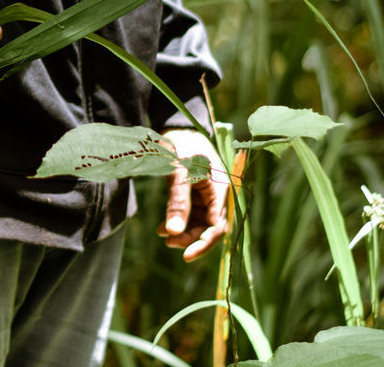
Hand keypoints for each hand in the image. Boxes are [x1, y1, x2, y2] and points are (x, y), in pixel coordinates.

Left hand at [157, 128, 229, 260]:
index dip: (204, 243)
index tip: (187, 256)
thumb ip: (178, 201)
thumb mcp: (179, 171)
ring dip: (182, 231)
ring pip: (198, 223)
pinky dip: (177, 221)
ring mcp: (206, 195)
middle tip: (169, 242)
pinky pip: (189, 215)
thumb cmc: (181, 145)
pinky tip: (162, 227)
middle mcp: (217, 195)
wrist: (176, 128)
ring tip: (162, 234)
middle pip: (208, 227)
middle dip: (190, 238)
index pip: (218, 226)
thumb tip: (173, 233)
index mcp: (221, 189)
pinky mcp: (195, 194)